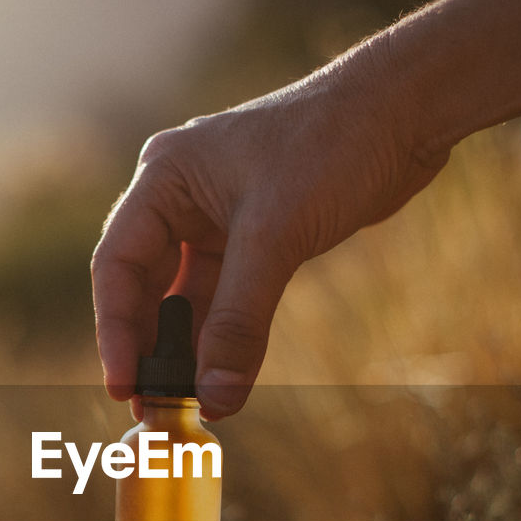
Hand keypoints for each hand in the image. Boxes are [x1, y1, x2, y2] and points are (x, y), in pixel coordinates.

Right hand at [91, 37, 447, 417]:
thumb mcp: (276, 236)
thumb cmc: (332, 146)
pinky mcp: (255, 236)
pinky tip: (221, 376)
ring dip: (186, 350)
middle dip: (148, 349)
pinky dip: (223, 337)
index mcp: (164, 177)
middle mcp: (181, 197)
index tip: (124, 386)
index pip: (117, 265)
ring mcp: (217, 217)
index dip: (116, 331)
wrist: (404, 112)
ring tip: (182, 402)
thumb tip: (216, 398)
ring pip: (187, 298)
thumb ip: (240, 321)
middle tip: (149, 407)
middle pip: (145, 286)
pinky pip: (225, 297)